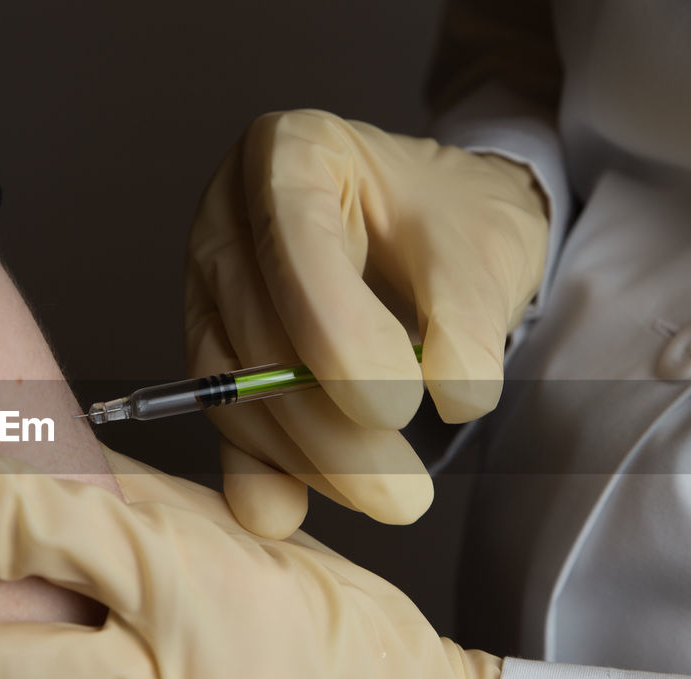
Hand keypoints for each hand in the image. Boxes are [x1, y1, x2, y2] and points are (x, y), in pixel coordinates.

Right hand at [187, 109, 547, 535]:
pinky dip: (261, 470)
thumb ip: (469, 314)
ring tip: (387, 498)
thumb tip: (452, 398)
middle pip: (259, 334)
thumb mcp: (482, 245)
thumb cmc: (450, 219)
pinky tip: (288, 512)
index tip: (399, 408)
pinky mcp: (214, 351)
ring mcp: (208, 288)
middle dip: (329, 426)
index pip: (293, 247)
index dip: (335, 334)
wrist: (430, 229)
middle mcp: (227, 219)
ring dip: (305, 457)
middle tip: (404, 495)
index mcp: (288, 154)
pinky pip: (228, 419)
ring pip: (236, 390)